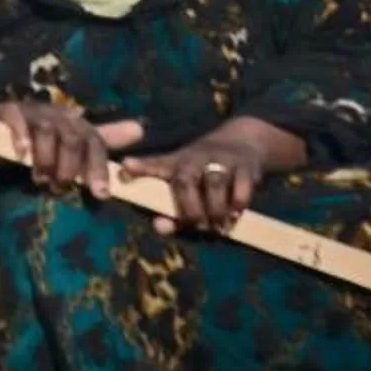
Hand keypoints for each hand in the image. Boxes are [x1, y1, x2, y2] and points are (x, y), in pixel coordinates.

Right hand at [0, 101, 145, 199]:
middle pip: (74, 139)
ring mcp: (33, 111)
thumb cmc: (42, 141)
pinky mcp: (9, 111)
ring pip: (48, 131)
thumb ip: (104, 140)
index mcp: (77, 123)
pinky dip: (21, 136)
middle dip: (70, 167)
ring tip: (40, 179)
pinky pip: (17, 119)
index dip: (99, 169)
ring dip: (46, 159)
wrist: (0, 128)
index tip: (101, 195)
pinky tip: (22, 153)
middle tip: (61, 187)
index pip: (95, 143)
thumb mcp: (74, 144)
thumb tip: (140, 129)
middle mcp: (59, 114)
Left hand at [122, 118, 299, 233]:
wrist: (245, 143)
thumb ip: (172, 208)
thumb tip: (159, 227)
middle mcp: (196, 159)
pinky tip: (235, 215)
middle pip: (185, 180)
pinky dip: (237, 203)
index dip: (140, 166)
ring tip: (217, 226)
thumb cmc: (206, 170)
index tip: (125, 167)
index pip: (155, 163)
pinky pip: (241, 186)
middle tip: (197, 224)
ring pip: (214, 183)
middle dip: (189, 208)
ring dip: (214, 209)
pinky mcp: (245, 166)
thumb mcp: (187, 180)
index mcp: (177, 162)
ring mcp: (221, 160)